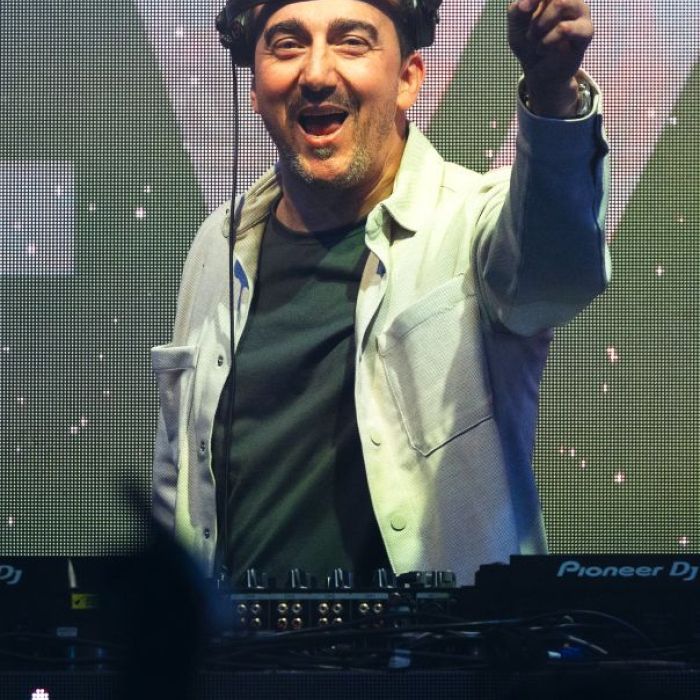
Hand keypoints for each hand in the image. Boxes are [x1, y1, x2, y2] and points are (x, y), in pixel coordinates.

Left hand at [507, 0, 593, 116]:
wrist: (538, 71)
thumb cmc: (529, 43)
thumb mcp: (516, 26)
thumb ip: (517, 10)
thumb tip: (524, 5)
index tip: (522, 9)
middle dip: (534, 13)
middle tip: (529, 34)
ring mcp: (581, 12)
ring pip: (561, 3)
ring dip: (540, 25)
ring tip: (534, 40)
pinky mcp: (586, 31)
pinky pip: (565, 28)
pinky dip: (547, 40)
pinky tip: (543, 48)